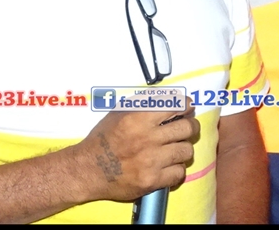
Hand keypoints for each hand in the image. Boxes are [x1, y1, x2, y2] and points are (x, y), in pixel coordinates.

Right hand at [70, 103, 198, 202]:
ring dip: (183, 149)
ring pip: (186, 151)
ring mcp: (151, 161)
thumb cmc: (103, 139)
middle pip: (187, 128)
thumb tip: (170, 98)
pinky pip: (179, 173)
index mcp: (139, 118)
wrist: (88, 170)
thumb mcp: (119, 112)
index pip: (177, 105)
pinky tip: (169, 166)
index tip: (188, 108)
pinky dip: (177, 169)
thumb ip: (144, 103)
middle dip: (191, 126)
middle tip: (187, 128)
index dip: (186, 106)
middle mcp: (147, 138)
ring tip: (176, 149)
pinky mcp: (152, 181)